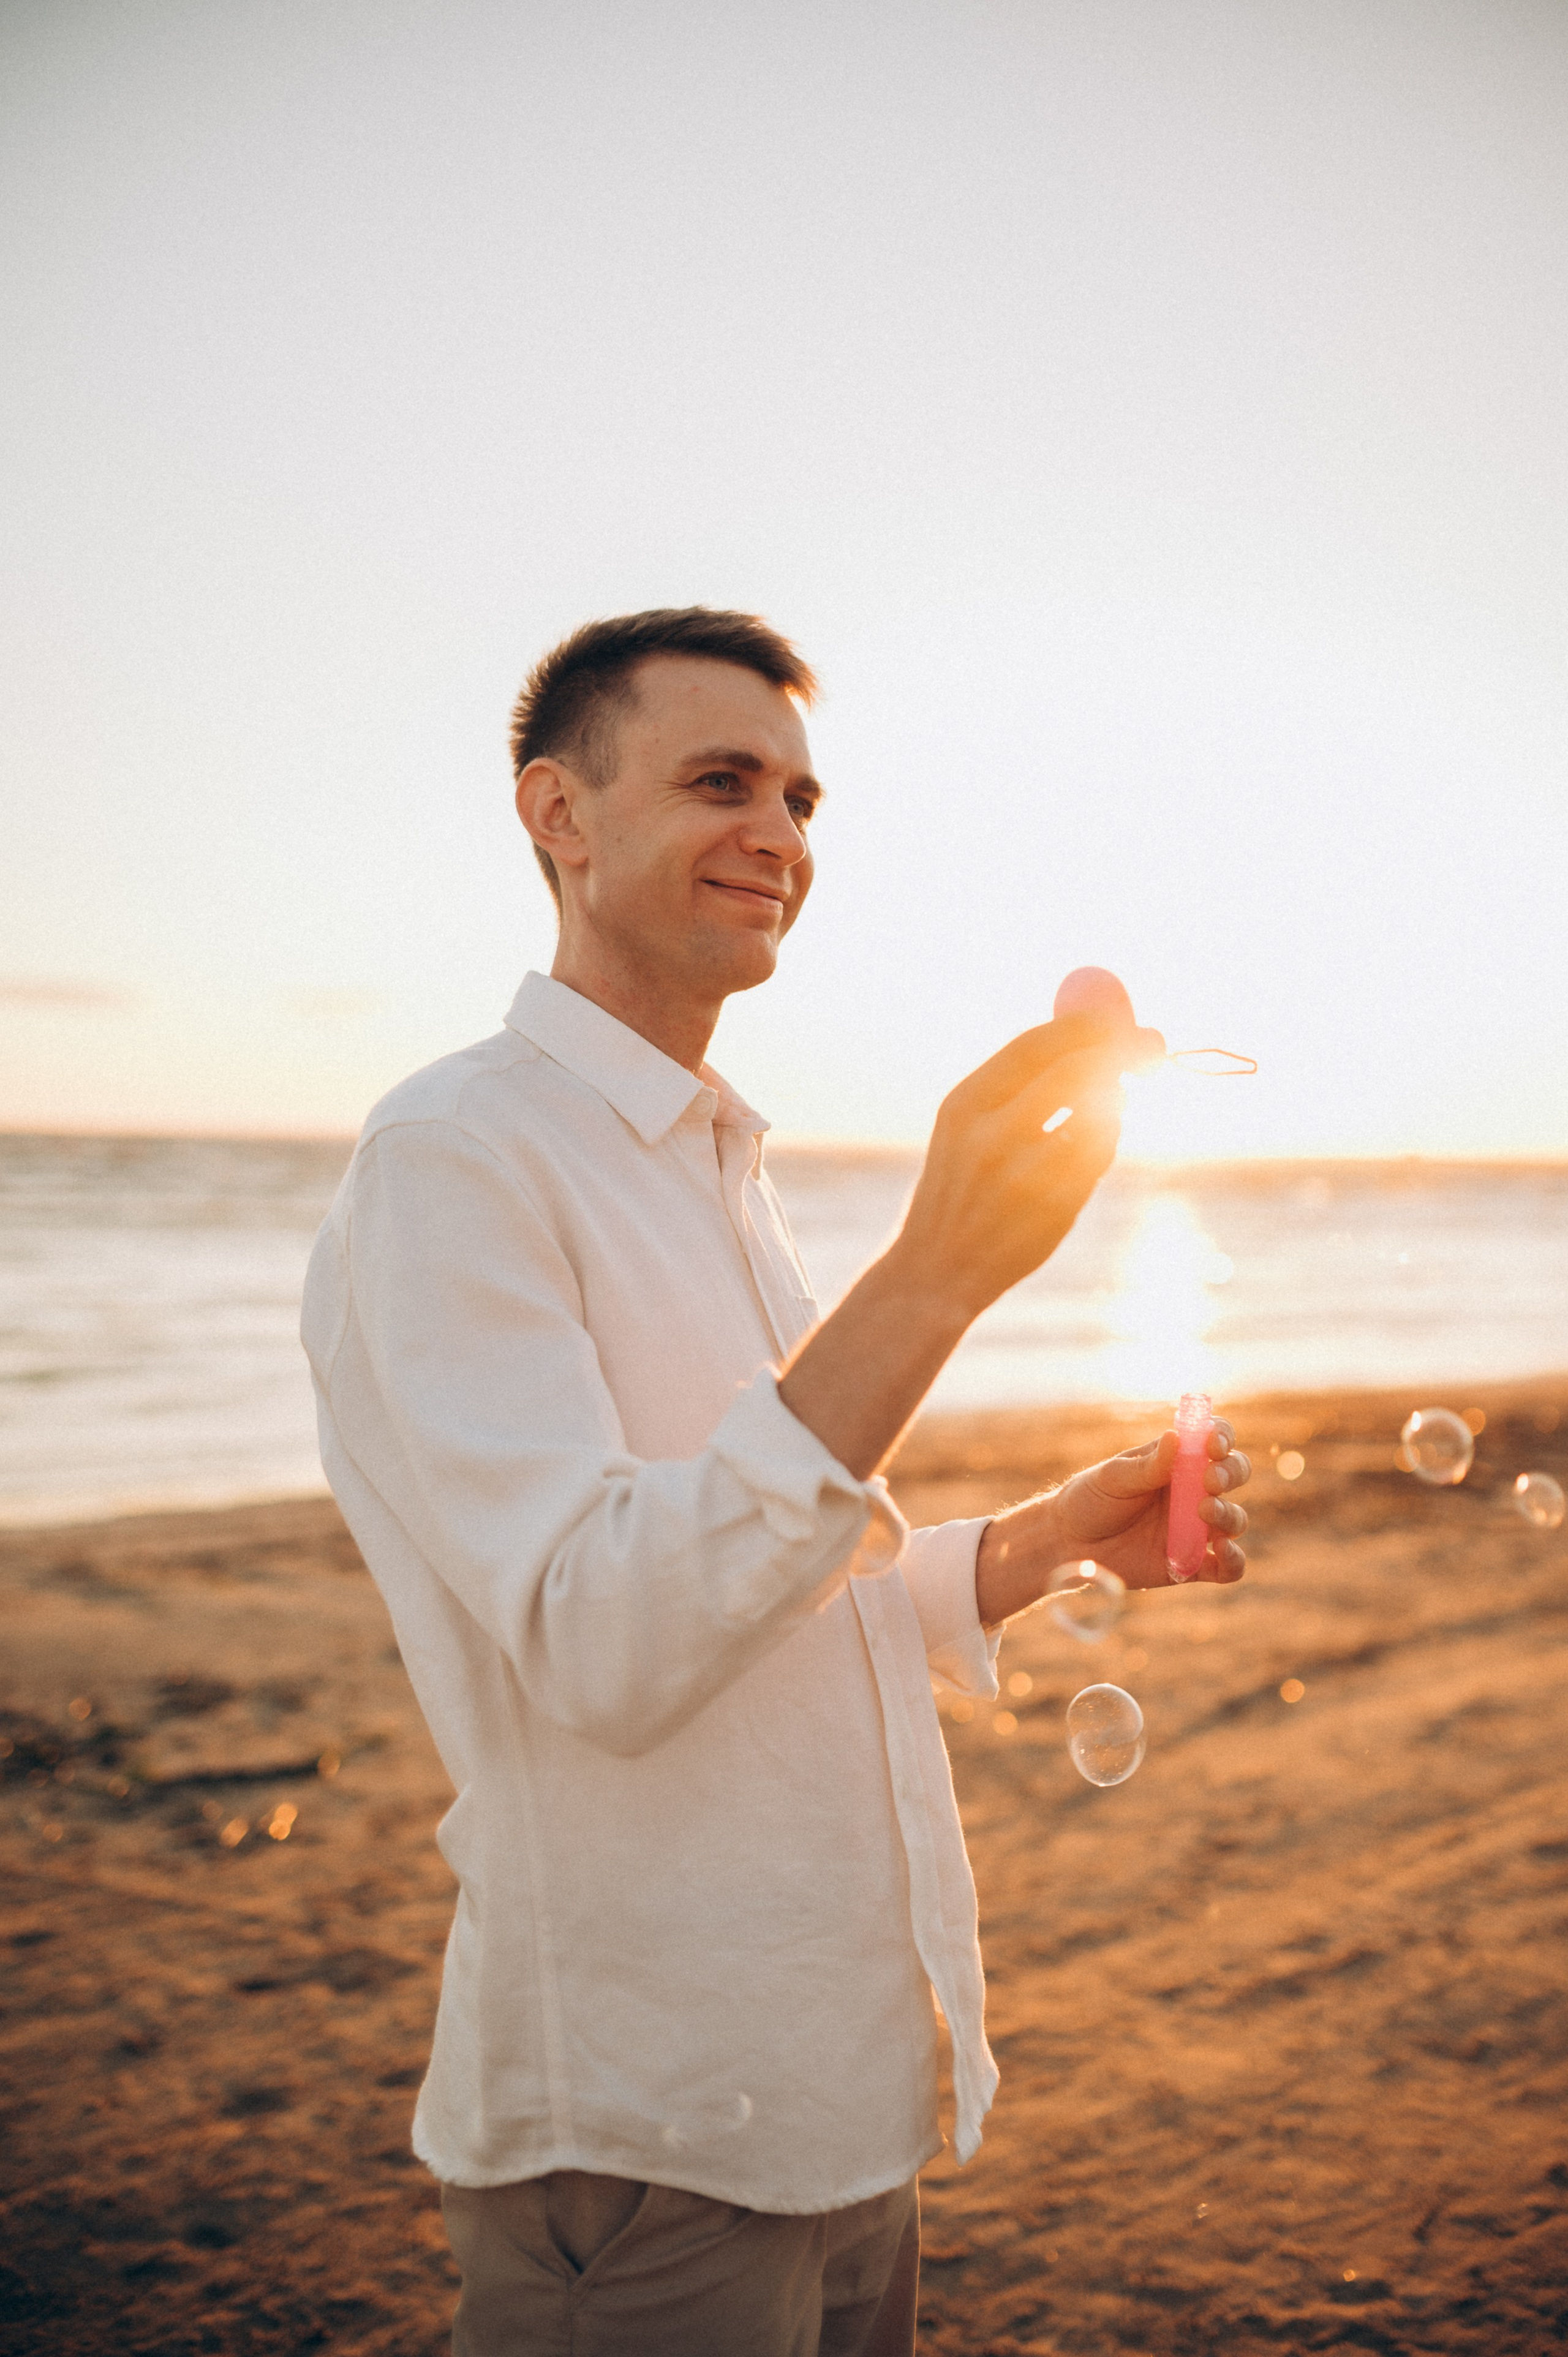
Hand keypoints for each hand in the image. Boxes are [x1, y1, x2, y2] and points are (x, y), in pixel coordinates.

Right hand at [888, 1011, 1165, 1323]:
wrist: (935, 1269)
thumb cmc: (960, 1189)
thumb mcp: (965, 1128)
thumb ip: (1015, 1084)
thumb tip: (1089, 1032)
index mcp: (964, 1105)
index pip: (1035, 1045)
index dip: (1085, 1026)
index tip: (1117, 1019)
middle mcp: (992, 1135)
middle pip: (1076, 1071)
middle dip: (1122, 1052)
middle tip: (1150, 1045)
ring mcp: (1025, 1174)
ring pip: (1099, 1113)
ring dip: (1116, 1101)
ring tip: (1112, 1104)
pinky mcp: (1054, 1207)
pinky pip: (1099, 1156)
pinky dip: (1105, 1143)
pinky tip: (1093, 1148)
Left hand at [975, 1419, 1250, 1624]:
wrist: (1067, 1544)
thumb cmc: (1089, 1500)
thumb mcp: (1114, 1477)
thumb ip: (1148, 1465)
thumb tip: (1176, 1436)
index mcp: (1177, 1461)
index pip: (1214, 1440)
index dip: (1222, 1437)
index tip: (1212, 1443)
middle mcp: (1193, 1492)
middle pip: (1234, 1475)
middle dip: (1230, 1473)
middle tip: (1210, 1480)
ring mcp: (1195, 1528)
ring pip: (1234, 1519)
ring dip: (1229, 1514)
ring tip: (1205, 1511)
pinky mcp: (1192, 1564)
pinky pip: (1227, 1567)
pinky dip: (1234, 1561)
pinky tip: (1222, 1552)